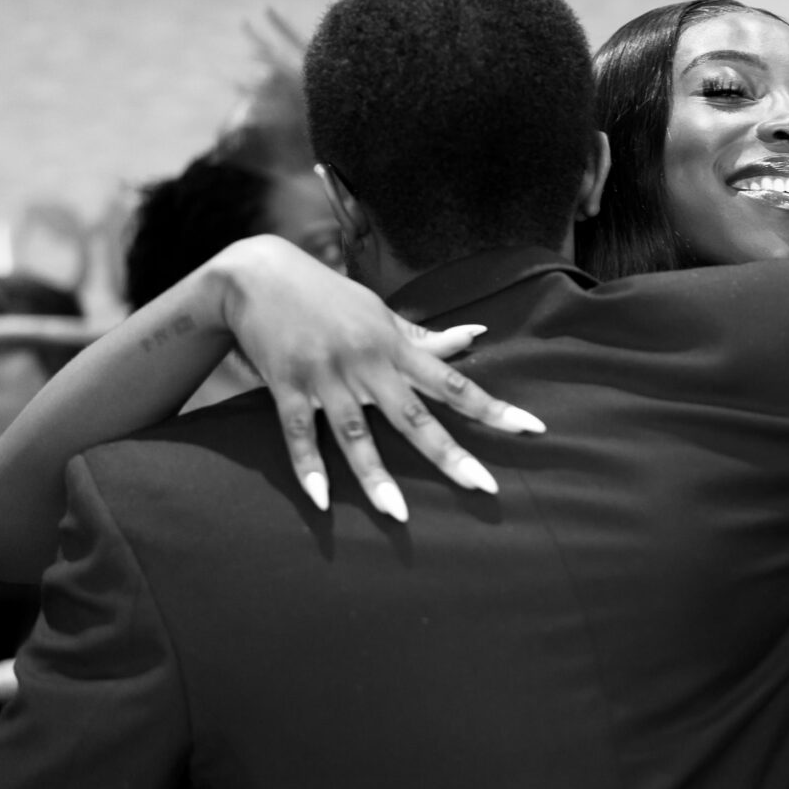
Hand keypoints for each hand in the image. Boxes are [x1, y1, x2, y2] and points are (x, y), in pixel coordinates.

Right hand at [207, 236, 543, 520]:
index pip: (454, 383)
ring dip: (375, 476)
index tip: (531, 429)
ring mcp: (325, 376)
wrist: (257, 274)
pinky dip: (309, 468)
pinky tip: (322, 501)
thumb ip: (424, 338)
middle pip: (413, 416)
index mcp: (394, 347)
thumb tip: (476, 336)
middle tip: (482, 485)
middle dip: (448, 453)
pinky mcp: (286, 385)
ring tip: (397, 514)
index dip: (493, 408)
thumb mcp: (379, 312)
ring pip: (355, 433)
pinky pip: (298, 434)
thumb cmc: (328, 296)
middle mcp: (366, 364)